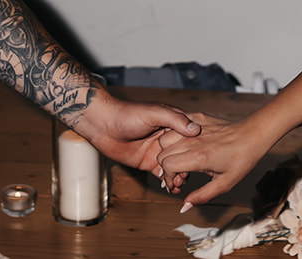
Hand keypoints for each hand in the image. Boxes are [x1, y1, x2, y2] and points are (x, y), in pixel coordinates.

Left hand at [73, 90, 199, 176]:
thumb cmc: (126, 114)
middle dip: (187, 167)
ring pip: (175, 166)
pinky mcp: (148, 162)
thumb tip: (195, 129)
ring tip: (178, 184)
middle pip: (184, 156)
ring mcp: (158, 151)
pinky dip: (168, 181)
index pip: (191, 138)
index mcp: (172, 123)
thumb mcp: (153, 113)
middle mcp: (167, 138)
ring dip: (179, 176)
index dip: (196, 150)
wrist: (102, 126)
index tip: (199, 161)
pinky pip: (162, 174)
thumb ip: (174, 120)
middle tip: (185, 177)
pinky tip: (170, 187)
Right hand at [155, 113, 267, 210]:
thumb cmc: (242, 159)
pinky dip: (174, 137)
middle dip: (166, 168)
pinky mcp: (197, 117)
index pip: (167, 166)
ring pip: (165, 138)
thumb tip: (184, 207)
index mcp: (198, 157)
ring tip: (181, 160)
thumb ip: (201, 196)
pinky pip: (176, 126)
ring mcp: (194, 128)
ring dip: (168, 152)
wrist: (253, 134)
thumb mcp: (224, 184)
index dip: (168, 178)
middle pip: (162, 153)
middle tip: (180, 175)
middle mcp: (193, 140)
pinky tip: (185, 145)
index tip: (177, 184)